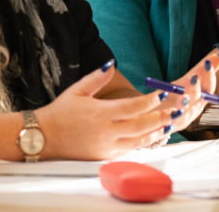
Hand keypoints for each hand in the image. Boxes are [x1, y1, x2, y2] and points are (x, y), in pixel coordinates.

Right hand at [35, 65, 174, 160]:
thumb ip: (97, 77)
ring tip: (169, 125)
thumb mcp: (77, 90)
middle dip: (160, 118)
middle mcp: (106, 131)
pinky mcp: (104, 156)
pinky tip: (151, 137)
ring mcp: (106, 146)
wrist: (43, 137)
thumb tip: (112, 63)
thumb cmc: (60, 112)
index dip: (150, 101)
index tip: (161, 95)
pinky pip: (128, 150)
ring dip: (155, 132)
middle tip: (175, 111)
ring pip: (138, 140)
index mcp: (101, 113)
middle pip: (141, 125)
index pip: (133, 107)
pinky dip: (142, 143)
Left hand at [170, 48, 218, 130]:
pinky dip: (171, 118)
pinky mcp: (168, 128)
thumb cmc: (175, 97)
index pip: (209, 87)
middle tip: (194, 77)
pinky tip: (169, 111)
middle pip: (199, 100)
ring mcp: (182, 120)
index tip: (206, 63)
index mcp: (201, 98)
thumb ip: (202, 70)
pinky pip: (170, 125)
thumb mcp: (188, 82)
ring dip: (185, 104)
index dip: (209, 76)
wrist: (159, 116)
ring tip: (182, 97)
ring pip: (186, 114)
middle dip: (196, 88)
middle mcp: (194, 110)